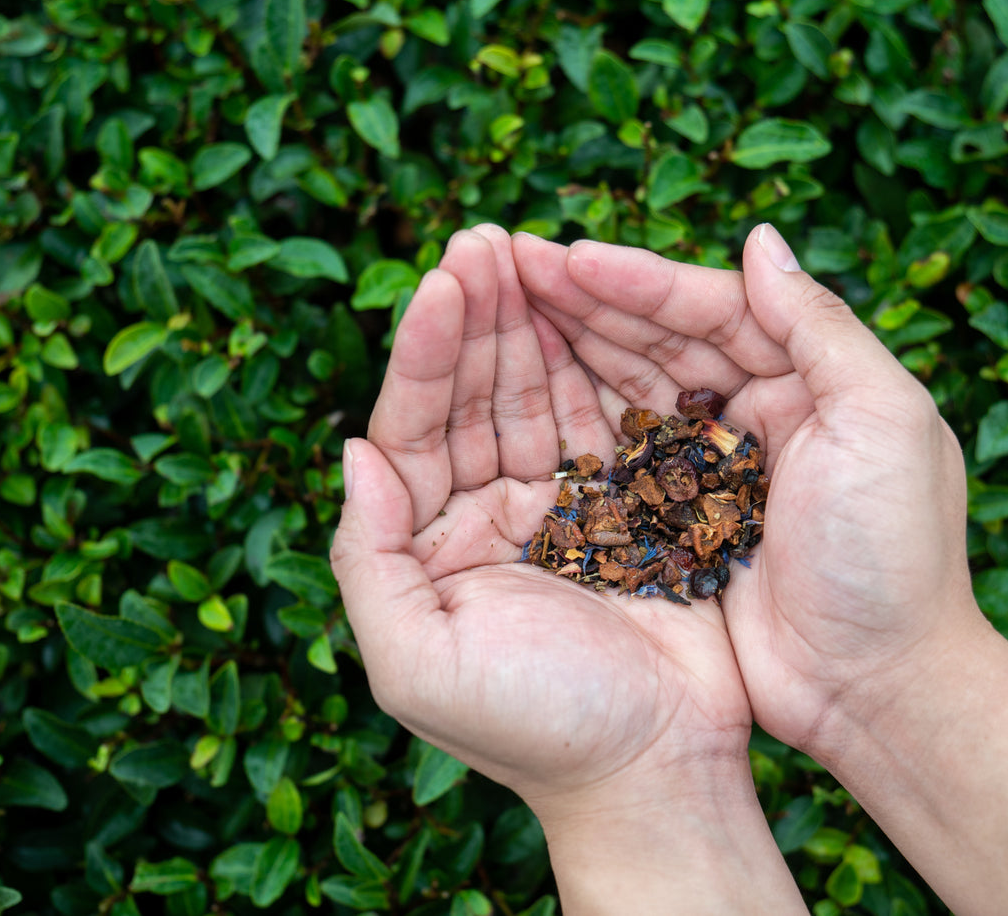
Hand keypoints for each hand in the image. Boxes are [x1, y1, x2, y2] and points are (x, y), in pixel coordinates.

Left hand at [330, 226, 805, 912]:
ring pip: (537, 393)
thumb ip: (366, 558)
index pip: (414, 427)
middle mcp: (488, 515)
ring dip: (531, 322)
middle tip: (485, 235)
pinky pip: (606, 416)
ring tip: (529, 248)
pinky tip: (593, 305)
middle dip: (477, 315)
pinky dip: (600, 361)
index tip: (442, 279)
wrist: (656, 772)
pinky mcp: (631, 503)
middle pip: (474, 394)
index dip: (425, 352)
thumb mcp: (414, 663)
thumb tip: (351, 449)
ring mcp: (563, 504)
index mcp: (430, 547)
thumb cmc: (533, 730)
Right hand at [514, 224, 987, 757]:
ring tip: (501, 311)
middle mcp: (761, 415)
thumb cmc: (895, 555)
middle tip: (508, 264)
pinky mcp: (684, 528)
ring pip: (633, 392)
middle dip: (587, 303)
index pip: (713, 311)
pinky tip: (523, 397)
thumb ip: (821, 327)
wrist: (880, 690)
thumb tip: (760, 238)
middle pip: (662, 342)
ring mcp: (717, 474)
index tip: (567, 258)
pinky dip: (577, 424)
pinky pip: (622, 461)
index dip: (638, 283)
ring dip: (570, 350)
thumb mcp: (883, 422)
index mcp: (811, 380)